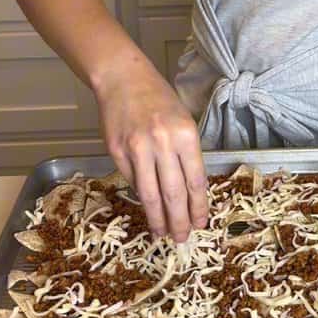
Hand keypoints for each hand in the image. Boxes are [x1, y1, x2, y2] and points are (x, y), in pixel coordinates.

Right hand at [93, 59, 208, 241]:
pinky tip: (147, 206)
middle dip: (179, 221)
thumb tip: (186, 193)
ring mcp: (137, 149)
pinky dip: (141, 196)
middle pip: (174, 194)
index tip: (200, 224)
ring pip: (150, 195)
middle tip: (181, 238)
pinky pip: (132, 181)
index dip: (198, 208)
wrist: (123, 79)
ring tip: (162, 232)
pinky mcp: (117, 152)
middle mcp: (162, 143)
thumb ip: (184, 156)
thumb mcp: (182, 122)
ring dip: (158, 218)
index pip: (195, 182)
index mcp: (185, 135)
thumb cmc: (158, 99)